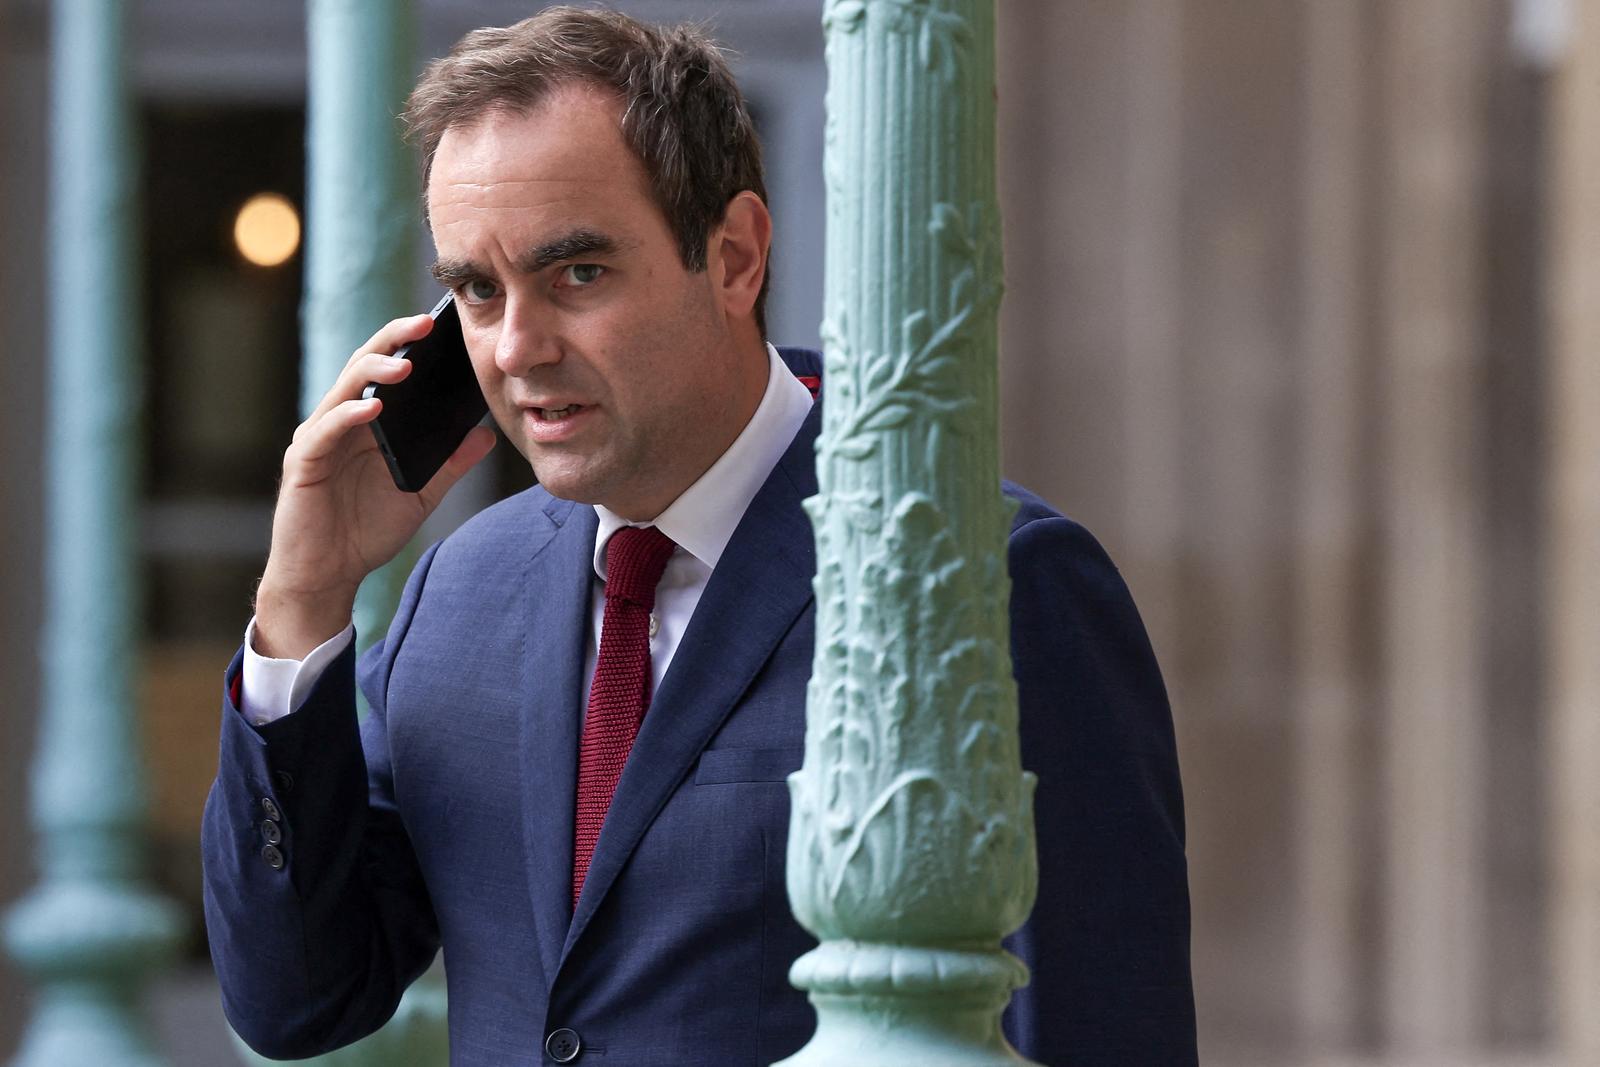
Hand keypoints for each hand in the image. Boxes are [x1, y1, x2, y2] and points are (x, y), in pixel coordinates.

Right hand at [254, 313, 496, 658]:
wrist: (327, 575)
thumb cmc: (365, 532)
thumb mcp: (421, 494)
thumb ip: (450, 464)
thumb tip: (486, 433)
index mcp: (367, 422)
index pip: (387, 369)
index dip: (410, 343)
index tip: (444, 326)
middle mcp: (339, 420)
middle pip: (364, 365)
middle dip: (394, 339)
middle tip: (426, 323)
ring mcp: (319, 437)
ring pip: (344, 388)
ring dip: (376, 372)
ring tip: (407, 363)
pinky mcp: (304, 461)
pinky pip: (326, 430)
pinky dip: (350, 415)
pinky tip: (375, 407)